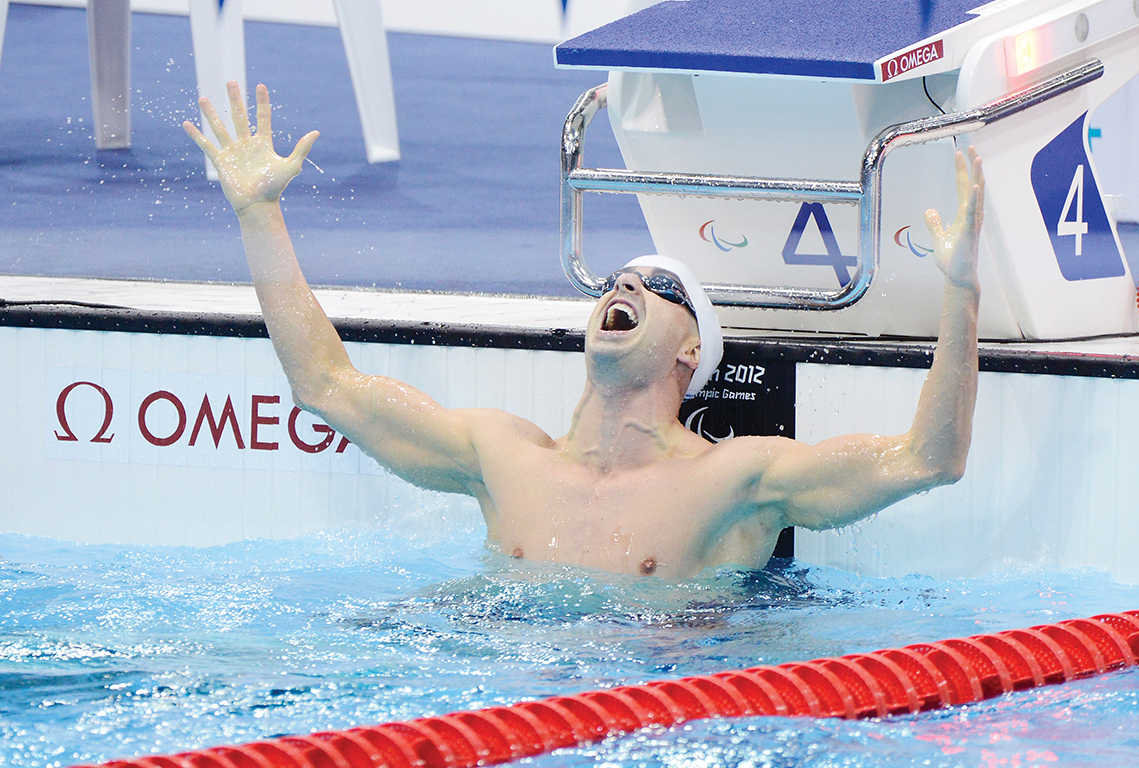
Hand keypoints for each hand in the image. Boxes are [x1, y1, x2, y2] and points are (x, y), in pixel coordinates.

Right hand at [183, 82, 318, 212]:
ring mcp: (233, 152)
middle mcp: (247, 145)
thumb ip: (301, 149)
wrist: (258, 204)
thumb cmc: (275, 187)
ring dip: (211, 113)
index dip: (262, 102)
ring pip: (220, 128)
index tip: (260, 86)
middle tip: (230, 82)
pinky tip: (187, 124)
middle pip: (239, 117)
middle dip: (235, 100)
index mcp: (263, 144)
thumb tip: (315, 132)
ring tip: (204, 98)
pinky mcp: (221, 161)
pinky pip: (206, 145)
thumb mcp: (291, 166)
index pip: (262, 117)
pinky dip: (196, 135)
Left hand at [925, 147, 983, 290]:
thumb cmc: (952, 260)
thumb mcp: (939, 237)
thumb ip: (935, 223)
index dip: (961, 170)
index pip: (963, 187)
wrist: (958, 277)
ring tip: (977, 158)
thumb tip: (929, 210)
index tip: (958, 154)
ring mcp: (972, 223)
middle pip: (972, 185)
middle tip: (970, 146)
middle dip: (971, 165)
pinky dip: (973, 199)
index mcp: (964, 214)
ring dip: (977, 176)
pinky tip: (974, 186)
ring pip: (977, 195)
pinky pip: (972, 212)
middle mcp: (971, 215)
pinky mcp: (969, 232)